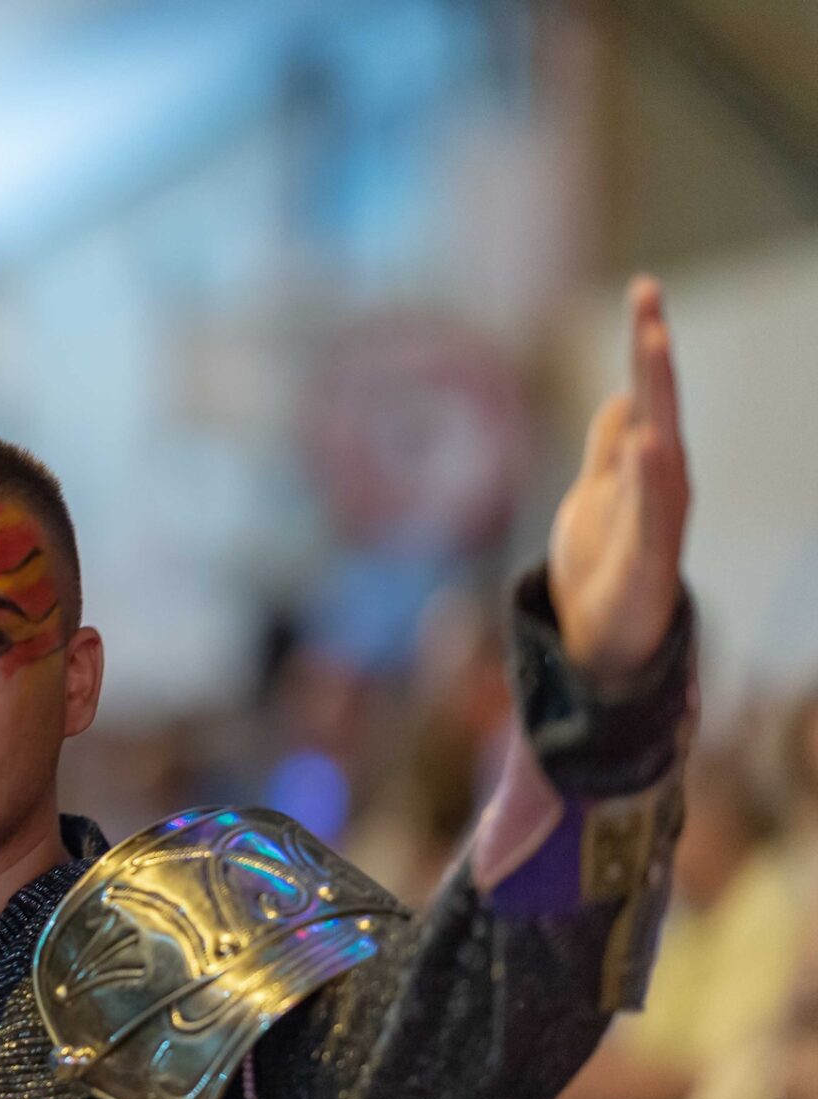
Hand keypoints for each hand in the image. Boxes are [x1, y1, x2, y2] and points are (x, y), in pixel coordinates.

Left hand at [548, 276, 689, 684]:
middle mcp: (659, 487)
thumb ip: (611, 447)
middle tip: (648, 299)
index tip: (644, 288)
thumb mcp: (598, 494)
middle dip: (653, 355)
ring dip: (660, 399)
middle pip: (659, 409)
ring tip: (652, 346)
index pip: (647, 394)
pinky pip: (656, 516)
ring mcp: (658, 523)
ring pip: (665, 451)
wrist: (602, 645)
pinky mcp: (650, 565)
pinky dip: (654, 479)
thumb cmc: (604, 567)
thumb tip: (625, 395)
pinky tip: (651, 442)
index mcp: (645, 467)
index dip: (645, 343)